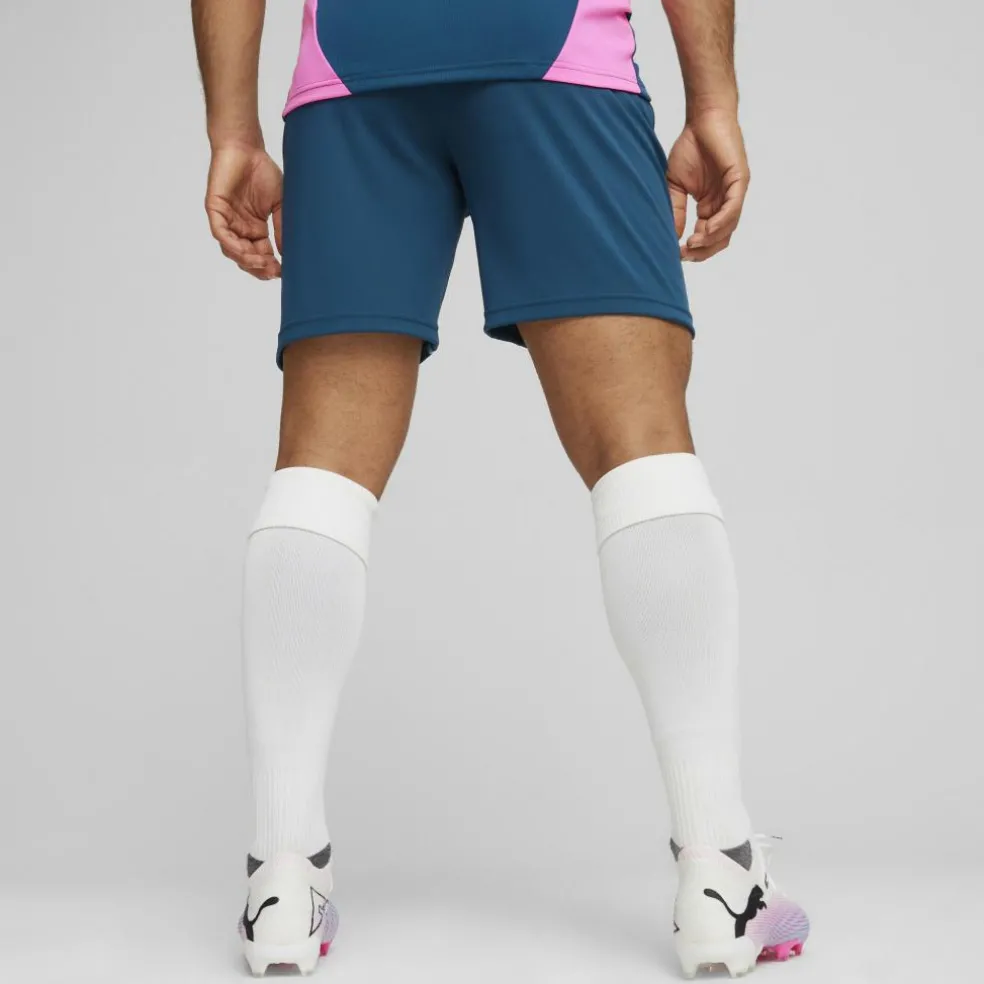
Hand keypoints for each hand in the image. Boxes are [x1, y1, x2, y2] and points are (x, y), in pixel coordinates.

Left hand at [205, 143, 283, 279]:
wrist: (246, 148)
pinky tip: (243, 251)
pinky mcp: (215, 209)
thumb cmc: (263, 171)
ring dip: (246, 260)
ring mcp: (227, 220)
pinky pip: (220, 233)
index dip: (270, 266)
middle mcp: (240, 228)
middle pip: (246, 257)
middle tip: (272, 272)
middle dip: (259, 268)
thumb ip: (281, 228)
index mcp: (255, 229)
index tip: (283, 272)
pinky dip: (231, 244)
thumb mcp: (279, 204)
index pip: (261, 255)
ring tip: (261, 264)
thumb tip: (286, 253)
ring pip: (232, 250)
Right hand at [666, 111, 749, 260]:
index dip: (694, 249)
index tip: (676, 254)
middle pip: (720, 238)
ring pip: (728, 227)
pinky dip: (721, 222)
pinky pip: (733, 208)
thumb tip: (673, 237)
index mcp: (711, 206)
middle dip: (703, 250)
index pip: (706, 236)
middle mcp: (725, 203)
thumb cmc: (690, 147)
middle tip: (686, 254)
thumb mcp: (675, 185)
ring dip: (711, 240)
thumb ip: (675, 210)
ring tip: (693, 244)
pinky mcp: (740, 181)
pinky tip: (706, 230)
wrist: (703, 119)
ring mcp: (734, 193)